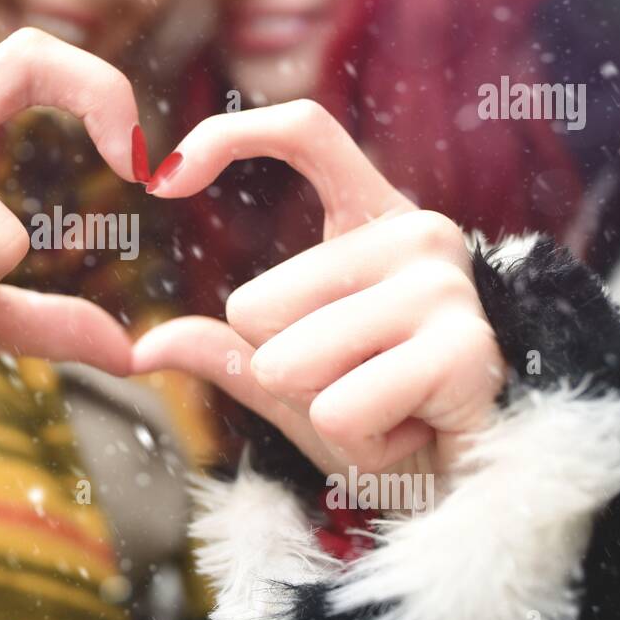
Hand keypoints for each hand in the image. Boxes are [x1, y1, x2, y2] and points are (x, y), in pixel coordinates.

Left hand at [133, 101, 505, 479]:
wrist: (478, 487)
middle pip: (255, 305)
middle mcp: (418, 235)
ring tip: (390, 414)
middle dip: (285, 373)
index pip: (306, 132)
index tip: (160, 179)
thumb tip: (142, 347)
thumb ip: (227, 353)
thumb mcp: (295, 383)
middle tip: (363, 390)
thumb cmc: (387, 422)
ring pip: (288, 364)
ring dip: (322, 414)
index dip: (228, 136)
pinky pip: (338, 413)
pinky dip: (359, 447)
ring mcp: (445, 288)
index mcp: (376, 219)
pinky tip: (414, 437)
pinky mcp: (463, 351)